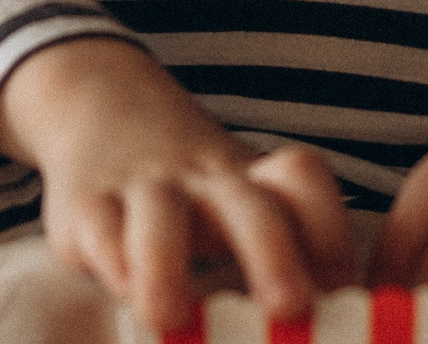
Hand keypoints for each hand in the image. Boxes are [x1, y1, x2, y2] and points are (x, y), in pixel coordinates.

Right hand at [0, 38, 354, 337]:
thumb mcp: (240, 203)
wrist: (103, 105)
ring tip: (171, 319)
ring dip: (166, 266)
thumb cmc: (192, 187)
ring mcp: (147, 187)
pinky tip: (122, 288)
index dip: (329, 233)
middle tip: (288, 306)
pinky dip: (110, 259)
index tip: (340, 290)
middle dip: (271, 255)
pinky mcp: (88, 204)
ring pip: (161, 213)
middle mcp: (209, 181)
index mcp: (256, 181)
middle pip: (252, 205)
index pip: (304, 183)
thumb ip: (279, 256)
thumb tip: (330, 326)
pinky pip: (99, 226)